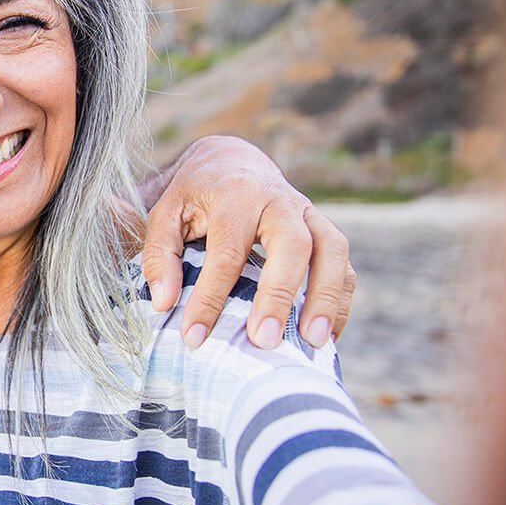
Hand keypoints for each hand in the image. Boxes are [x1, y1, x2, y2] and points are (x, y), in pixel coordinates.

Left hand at [140, 135, 355, 348]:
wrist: (233, 161)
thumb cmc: (195, 195)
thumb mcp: (165, 214)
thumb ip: (161, 255)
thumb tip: (165, 303)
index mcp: (236, 195)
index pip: (227, 252)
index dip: (210, 298)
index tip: (194, 337)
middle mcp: (279, 200)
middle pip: (293, 244)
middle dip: (279, 295)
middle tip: (264, 341)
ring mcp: (309, 214)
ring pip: (332, 250)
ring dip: (325, 298)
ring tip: (312, 343)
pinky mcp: (324, 230)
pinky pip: (344, 265)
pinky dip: (340, 301)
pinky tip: (325, 338)